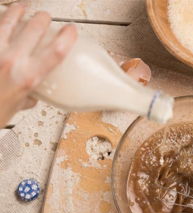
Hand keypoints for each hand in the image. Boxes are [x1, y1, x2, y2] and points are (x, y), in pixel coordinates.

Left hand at [0, 4, 76, 126]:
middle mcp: (12, 61)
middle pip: (35, 27)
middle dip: (43, 18)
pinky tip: (2, 19)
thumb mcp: (16, 108)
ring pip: (9, 19)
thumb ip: (26, 98)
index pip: (56, 51)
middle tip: (45, 18)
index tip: (71, 30)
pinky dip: (0, 21)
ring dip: (18, 10)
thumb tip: (32, 95)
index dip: (67, 37)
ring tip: (22, 8)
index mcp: (27, 78)